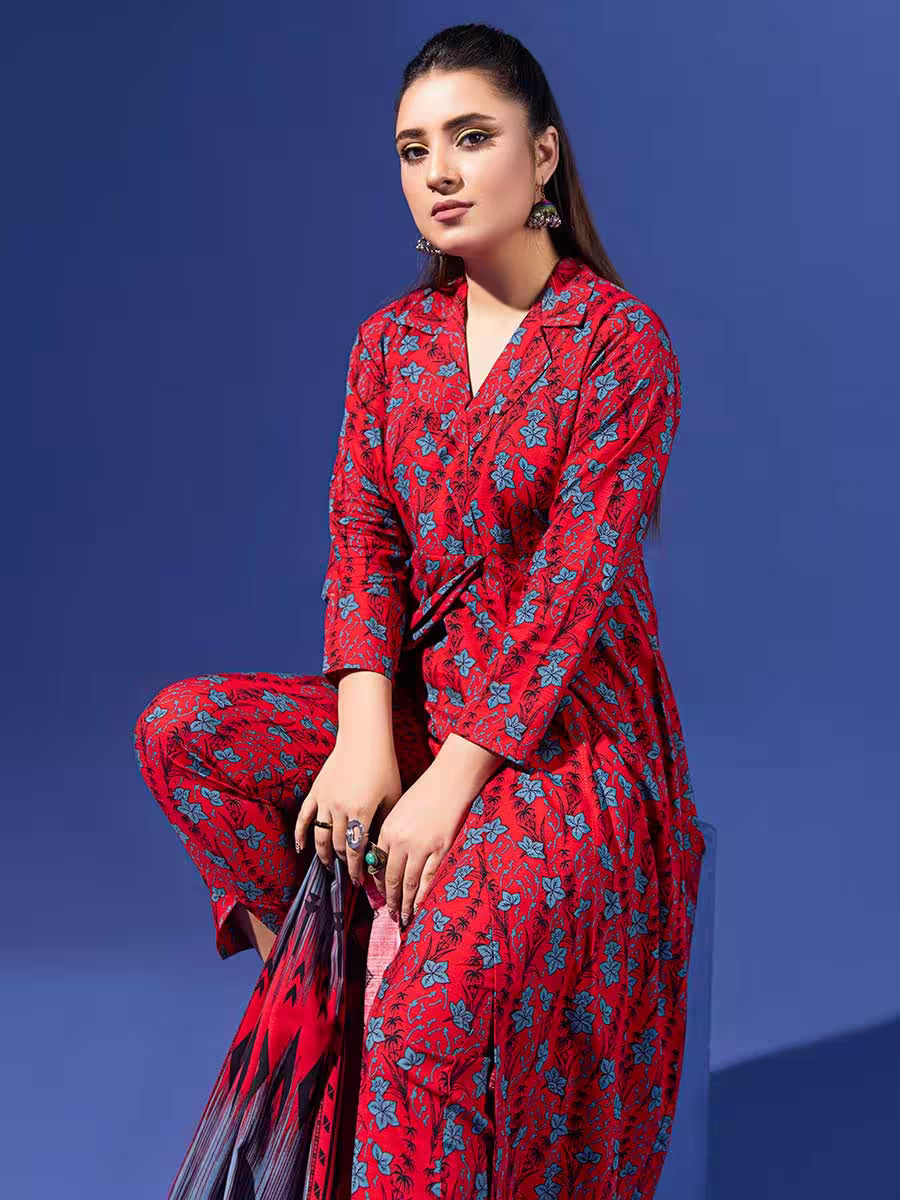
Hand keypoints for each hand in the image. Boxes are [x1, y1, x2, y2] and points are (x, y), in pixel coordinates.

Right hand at [294, 733, 401, 885]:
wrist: (364, 739)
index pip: (356, 849)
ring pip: (321, 835)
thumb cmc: (383, 766)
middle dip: (343, 862)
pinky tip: (300, 848)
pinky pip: (304, 817)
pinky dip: (300, 834)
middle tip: (347, 872)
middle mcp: (341, 808)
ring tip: (328, 865)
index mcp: (362, 811)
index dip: (356, 868)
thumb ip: (384, 822)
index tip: (359, 881)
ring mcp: (325, 799)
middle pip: (339, 845)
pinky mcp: (316, 791)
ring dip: (324, 853)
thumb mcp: (392, 795)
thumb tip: (380, 848)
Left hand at [375, 760, 473, 925]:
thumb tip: (386, 859)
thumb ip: (392, 834)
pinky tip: (419, 907)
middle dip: (389, 899)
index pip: (377, 865)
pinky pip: (428, 879)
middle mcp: (401, 841)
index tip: (379, 896)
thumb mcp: (400, 810)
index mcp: (388, 830)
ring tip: (403, 917)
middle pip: (391, 878)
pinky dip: (422, 897)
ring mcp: (421, 847)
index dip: (378, 884)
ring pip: (408, 883)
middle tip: (389, 915)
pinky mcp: (440, 850)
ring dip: (404, 903)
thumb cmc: (426, 792)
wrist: (449, 781)